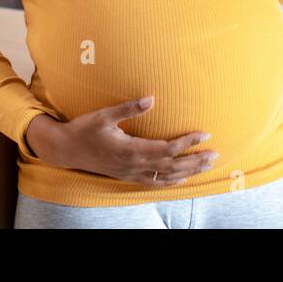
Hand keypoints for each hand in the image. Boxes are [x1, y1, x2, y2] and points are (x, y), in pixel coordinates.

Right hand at [25, 96, 218, 186]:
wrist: (66, 150)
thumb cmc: (85, 129)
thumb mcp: (105, 114)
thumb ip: (129, 108)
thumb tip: (151, 98)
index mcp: (132, 149)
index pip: (168, 148)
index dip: (188, 142)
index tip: (205, 135)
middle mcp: (135, 165)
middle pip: (173, 166)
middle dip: (195, 160)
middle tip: (216, 155)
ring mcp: (132, 173)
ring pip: (167, 176)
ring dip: (189, 172)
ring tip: (207, 166)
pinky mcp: (128, 176)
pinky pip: (154, 183)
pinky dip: (171, 181)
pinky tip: (183, 179)